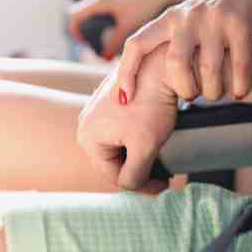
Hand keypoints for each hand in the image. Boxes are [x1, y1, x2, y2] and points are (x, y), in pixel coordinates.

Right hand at [68, 0, 177, 58]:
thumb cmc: (146, 5)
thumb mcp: (128, 27)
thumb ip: (114, 43)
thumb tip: (104, 58)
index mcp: (100, 1)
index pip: (74, 16)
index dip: (74, 32)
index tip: (84, 44)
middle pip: (83, 14)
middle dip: (85, 30)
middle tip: (94, 45)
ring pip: (96, 13)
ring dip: (97, 27)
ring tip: (108, 41)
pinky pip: (106, 11)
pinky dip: (107, 22)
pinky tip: (121, 33)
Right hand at [76, 45, 178, 190]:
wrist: (160, 64)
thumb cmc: (151, 105)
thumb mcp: (144, 147)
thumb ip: (135, 176)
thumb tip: (132, 187)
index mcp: (88, 138)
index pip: (114, 176)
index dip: (141, 186)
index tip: (164, 187)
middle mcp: (86, 125)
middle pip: (116, 162)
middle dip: (140, 170)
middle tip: (165, 178)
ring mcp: (98, 113)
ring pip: (122, 148)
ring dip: (141, 157)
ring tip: (163, 161)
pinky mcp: (112, 105)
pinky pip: (124, 132)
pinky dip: (140, 140)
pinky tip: (156, 141)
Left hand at [116, 0, 251, 103]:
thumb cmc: (212, 19)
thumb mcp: (183, 24)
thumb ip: (165, 45)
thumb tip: (139, 83)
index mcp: (168, 19)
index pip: (136, 45)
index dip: (127, 72)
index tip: (124, 99)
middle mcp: (187, 17)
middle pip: (175, 63)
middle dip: (185, 88)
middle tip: (191, 97)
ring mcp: (214, 19)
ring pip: (208, 69)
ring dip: (214, 91)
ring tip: (216, 94)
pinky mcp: (240, 24)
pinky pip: (238, 65)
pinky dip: (239, 85)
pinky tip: (240, 92)